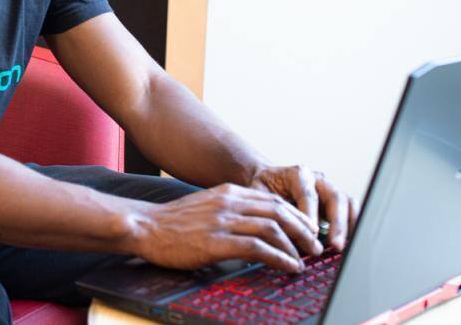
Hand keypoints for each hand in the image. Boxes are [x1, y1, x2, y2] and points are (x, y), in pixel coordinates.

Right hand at [130, 183, 321, 272]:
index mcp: (228, 192)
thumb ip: (230, 212)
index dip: (297, 216)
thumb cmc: (173, 222)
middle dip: (303, 230)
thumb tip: (255, 227)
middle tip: (315, 247)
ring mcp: (223, 221)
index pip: (273, 200)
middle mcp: (229, 202)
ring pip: (272, 228)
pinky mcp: (217, 241)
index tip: (308, 231)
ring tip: (305, 259)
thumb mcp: (206, 207)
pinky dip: (279, 258)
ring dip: (294, 246)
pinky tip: (288, 266)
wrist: (145, 226)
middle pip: (279, 211)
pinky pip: (258, 248)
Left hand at [248, 164, 358, 251]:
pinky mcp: (337, 201)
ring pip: (348, 203)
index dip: (311, 215)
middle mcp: (318, 179)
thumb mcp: (258, 194)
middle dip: (337, 223)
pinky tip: (350, 243)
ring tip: (344, 247)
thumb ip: (269, 210)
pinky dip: (353, 226)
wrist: (269, 179)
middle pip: (335, 198)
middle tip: (335, 245)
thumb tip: (277, 236)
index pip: (308, 195)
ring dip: (348, 226)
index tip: (311, 234)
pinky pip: (351, 210)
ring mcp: (330, 189)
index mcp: (298, 174)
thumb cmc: (263, 187)